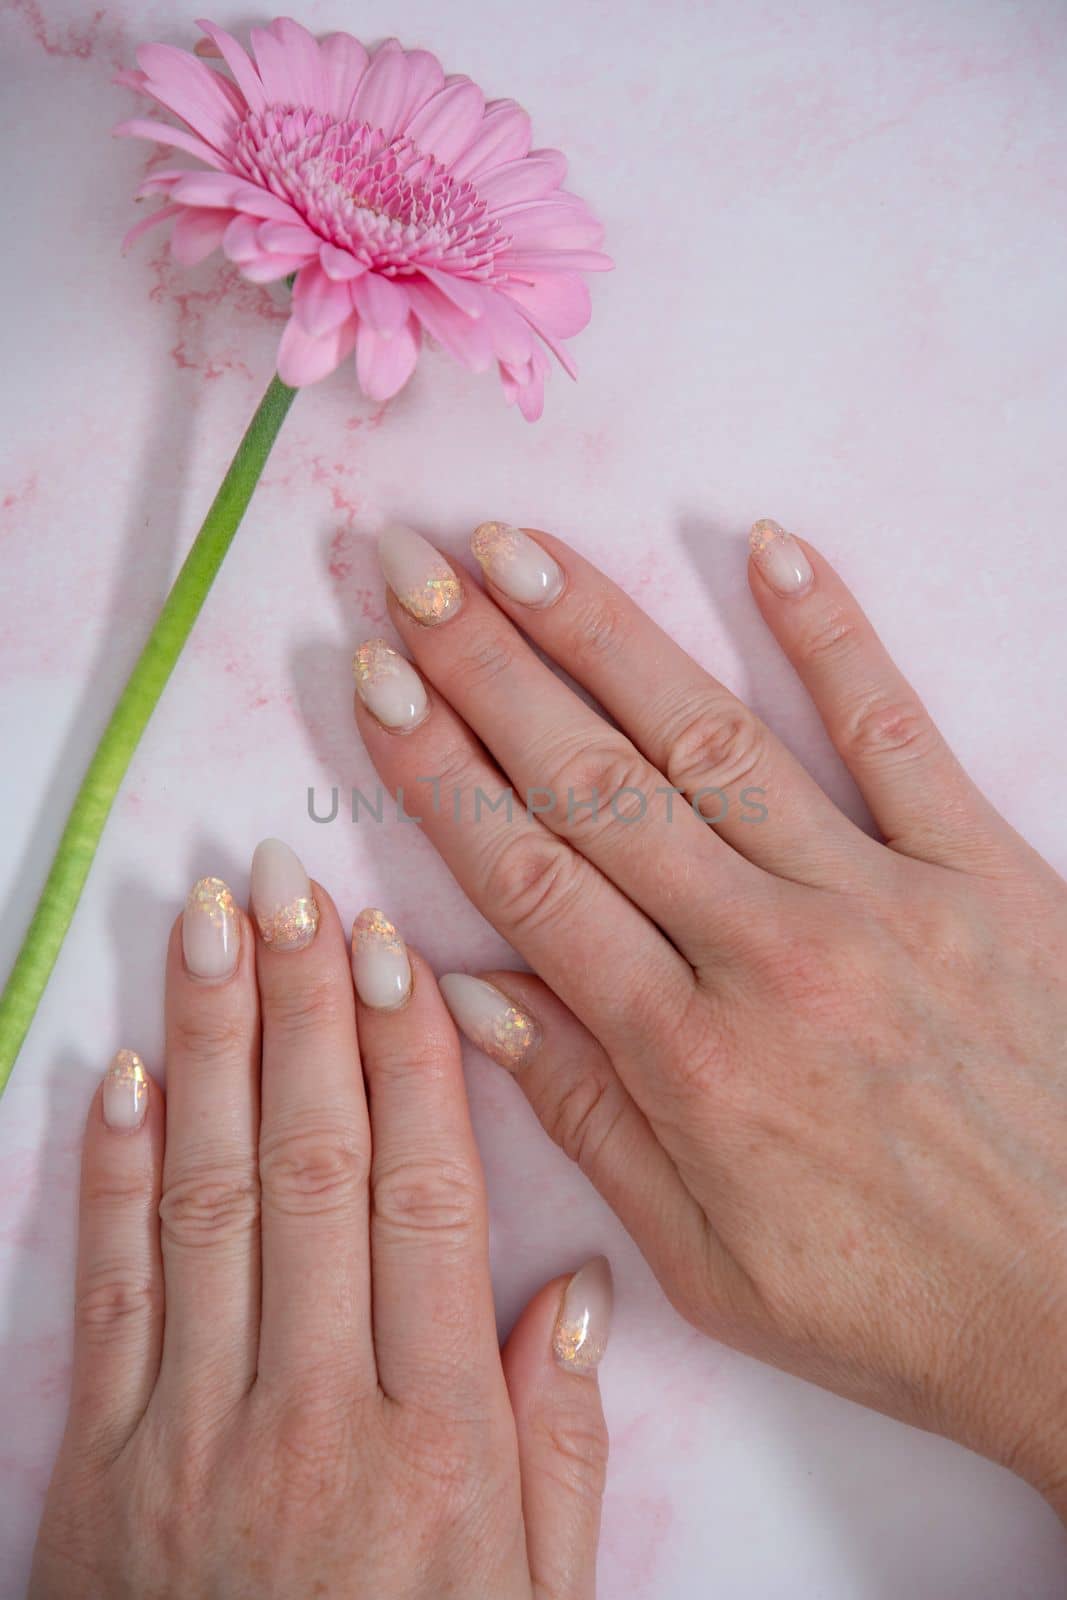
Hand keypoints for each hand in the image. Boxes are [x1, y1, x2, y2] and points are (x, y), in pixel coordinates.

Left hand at [31, 847, 610, 1598]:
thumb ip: (558, 1449)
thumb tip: (571, 1292)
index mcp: (439, 1442)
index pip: (425, 1199)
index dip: (409, 1062)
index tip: (395, 954)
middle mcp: (317, 1411)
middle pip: (314, 1165)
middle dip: (305, 1008)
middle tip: (294, 885)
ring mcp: (195, 1431)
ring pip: (210, 1195)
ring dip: (211, 1046)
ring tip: (214, 926)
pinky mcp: (102, 1464)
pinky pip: (111, 1290)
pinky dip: (111, 1171)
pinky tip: (122, 1071)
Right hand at [353, 518, 1066, 1514]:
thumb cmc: (898, 1303)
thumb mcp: (711, 1263)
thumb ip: (586, 1115)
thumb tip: (466, 990)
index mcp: (691, 1059)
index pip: (530, 877)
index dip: (437, 770)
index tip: (374, 683)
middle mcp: (771, 956)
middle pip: (596, 785)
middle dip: (486, 668)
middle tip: (407, 573)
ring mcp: (883, 899)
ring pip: (712, 739)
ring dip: (606, 634)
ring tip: (517, 552)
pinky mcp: (986, 873)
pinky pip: (896, 732)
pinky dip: (832, 635)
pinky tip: (766, 550)